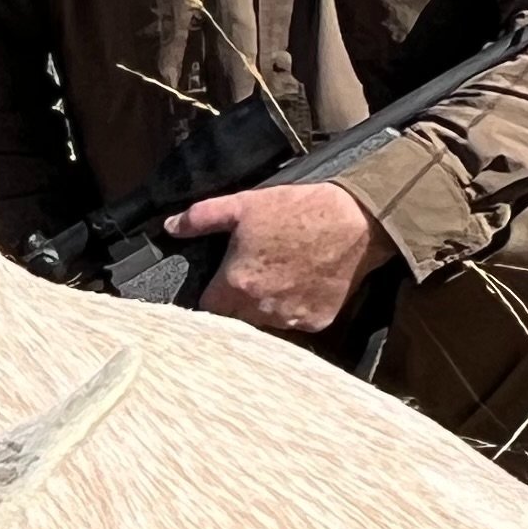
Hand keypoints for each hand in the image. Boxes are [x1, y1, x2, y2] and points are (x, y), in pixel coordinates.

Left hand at [171, 181, 383, 334]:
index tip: (217, 284)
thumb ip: (201, 218)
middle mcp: (260, 310)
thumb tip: (171, 227)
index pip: (206, 309)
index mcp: (236, 286)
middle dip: (236, 302)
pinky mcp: (316, 321)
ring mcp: (290, 319)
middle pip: (234, 319)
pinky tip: (301, 285)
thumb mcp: (244, 205)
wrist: (356, 221)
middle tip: (250, 277)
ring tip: (278, 278)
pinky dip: (295, 309)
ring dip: (265, 308)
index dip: (210, 295)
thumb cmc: (299, 211)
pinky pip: (296, 323)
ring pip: (264, 323)